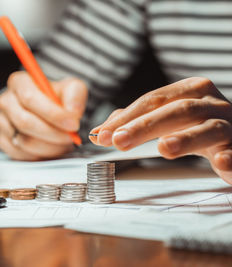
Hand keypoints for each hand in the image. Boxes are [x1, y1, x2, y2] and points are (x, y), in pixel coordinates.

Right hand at [0, 71, 87, 159]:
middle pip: (25, 122)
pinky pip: (21, 154)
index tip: (72, 124)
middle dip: (52, 133)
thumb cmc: (57, 99)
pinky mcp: (3, 141)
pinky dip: (40, 154)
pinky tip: (50, 147)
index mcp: (19, 82)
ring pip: (24, 141)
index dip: (53, 114)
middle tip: (70, 137)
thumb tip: (72, 112)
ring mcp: (2, 122)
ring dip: (49, 146)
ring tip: (62, 142)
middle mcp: (6, 101)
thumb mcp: (71, 89)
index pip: (30, 98)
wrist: (50, 113)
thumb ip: (75, 96)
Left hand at [89, 77, 231, 183]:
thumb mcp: (168, 119)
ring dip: (185, 138)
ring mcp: (229, 124)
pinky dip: (229, 156)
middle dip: (144, 126)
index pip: (153, 100)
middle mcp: (211, 103)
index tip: (103, 135)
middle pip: (175, 110)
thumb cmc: (198, 127)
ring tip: (163, 148)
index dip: (126, 118)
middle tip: (120, 141)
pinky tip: (220, 162)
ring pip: (207, 128)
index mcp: (190, 90)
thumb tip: (101, 132)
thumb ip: (136, 122)